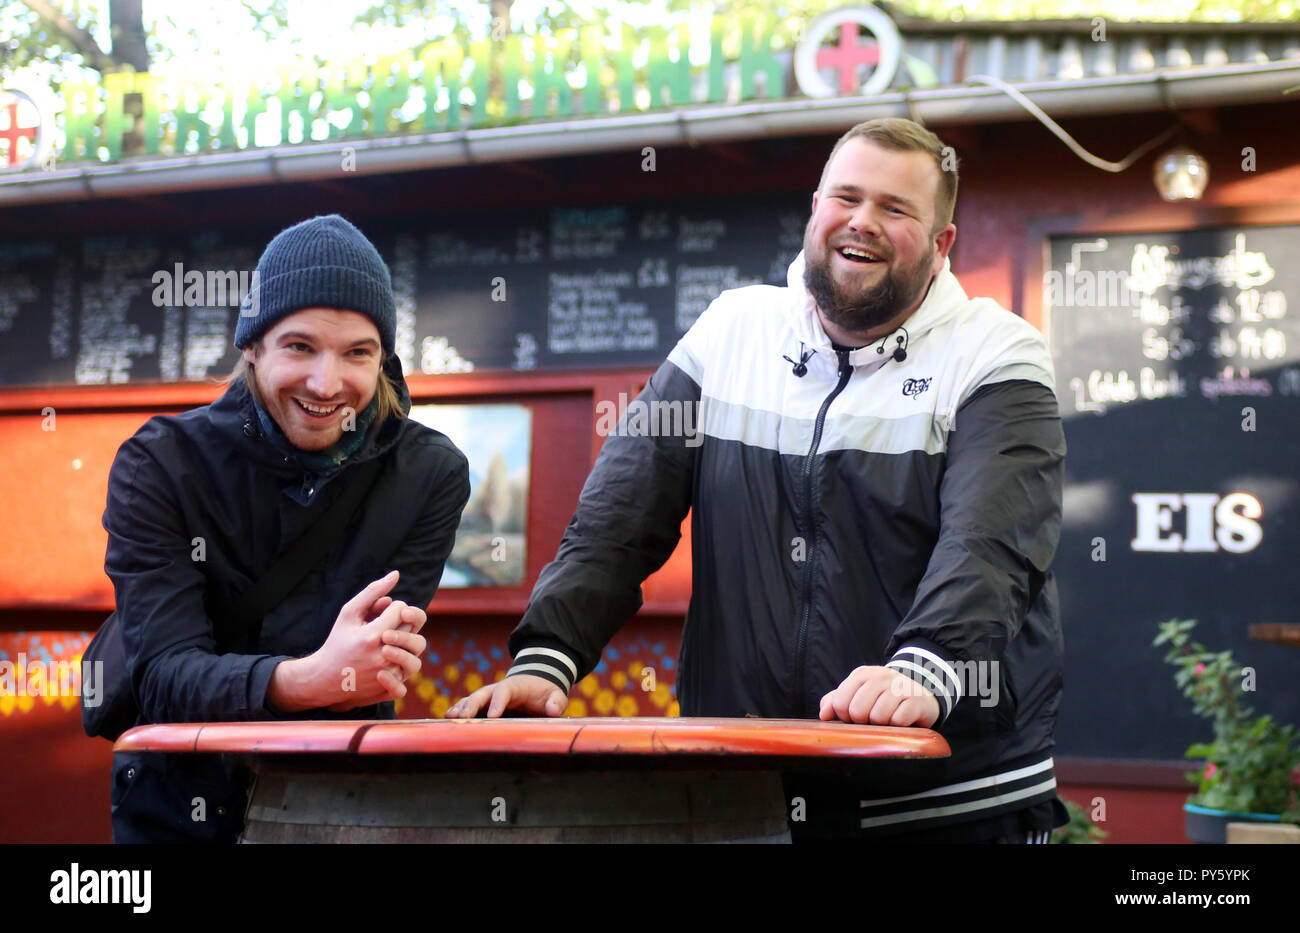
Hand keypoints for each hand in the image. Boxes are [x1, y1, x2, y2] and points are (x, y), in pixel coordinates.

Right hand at [269, 571, 426, 711]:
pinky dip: (403, 661)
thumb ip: (373, 591)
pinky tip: (389, 659)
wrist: (325, 678)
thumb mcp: (349, 613)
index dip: (393, 608)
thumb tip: (396, 574)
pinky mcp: (391, 686)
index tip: (380, 614)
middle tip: (384, 627)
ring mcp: (389, 672)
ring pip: (416, 649)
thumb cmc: (338, 641)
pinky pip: (411, 669)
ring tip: (389, 642)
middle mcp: (383, 654)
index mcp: (373, 634)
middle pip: (411, 627)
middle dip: (400, 622)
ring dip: (405, 641)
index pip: (401, 609)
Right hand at [444, 673, 567, 718]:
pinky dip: (459, 712)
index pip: (504, 692)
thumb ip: (555, 702)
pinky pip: (469, 707)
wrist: (535, 684)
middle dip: (472, 705)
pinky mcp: (483, 705)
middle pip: (482, 694)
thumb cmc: (545, 692)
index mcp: (514, 686)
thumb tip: (552, 710)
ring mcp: (488, 697)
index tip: (492, 716)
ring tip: (450, 718)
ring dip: (461, 708)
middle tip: (463, 716)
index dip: (497, 702)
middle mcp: (497, 690)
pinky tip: (448, 720)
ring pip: (472, 700)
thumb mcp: (555, 695)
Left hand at [818, 665, 939, 726]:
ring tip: (888, 719)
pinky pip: (898, 721)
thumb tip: (824, 715)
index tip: (854, 718)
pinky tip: (902, 720)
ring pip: (878, 717)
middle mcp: (880, 676)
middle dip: (863, 722)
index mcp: (862, 674)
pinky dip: (898, 726)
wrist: (920, 695)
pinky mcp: (916, 700)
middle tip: (872, 720)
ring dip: (882, 725)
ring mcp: (899, 686)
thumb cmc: (883, 699)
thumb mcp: (859, 695)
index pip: (840, 702)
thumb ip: (836, 701)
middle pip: (857, 711)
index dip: (844, 717)